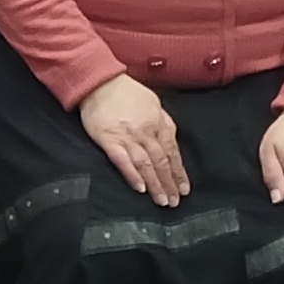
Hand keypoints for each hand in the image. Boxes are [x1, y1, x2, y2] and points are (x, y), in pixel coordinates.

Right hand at [77, 74, 187, 206]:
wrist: (99, 82)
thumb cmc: (125, 91)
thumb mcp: (152, 102)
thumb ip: (162, 122)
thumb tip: (170, 139)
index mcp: (158, 122)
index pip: (172, 152)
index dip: (179, 172)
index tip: (184, 189)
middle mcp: (146, 131)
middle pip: (162, 161)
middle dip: (169, 183)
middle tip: (175, 201)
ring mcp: (128, 136)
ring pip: (146, 164)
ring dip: (156, 184)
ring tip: (162, 200)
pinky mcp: (109, 140)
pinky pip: (123, 161)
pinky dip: (133, 175)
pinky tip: (140, 188)